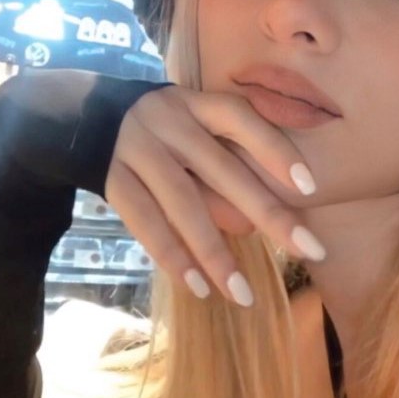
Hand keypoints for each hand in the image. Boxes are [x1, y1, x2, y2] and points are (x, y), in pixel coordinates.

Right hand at [105, 85, 324, 306]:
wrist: (88, 119)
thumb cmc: (167, 132)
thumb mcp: (196, 127)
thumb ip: (227, 158)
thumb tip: (261, 222)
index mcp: (197, 103)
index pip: (240, 119)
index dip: (275, 150)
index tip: (310, 188)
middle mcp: (169, 121)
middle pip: (222, 169)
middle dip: (268, 213)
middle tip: (308, 251)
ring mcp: (137, 148)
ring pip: (183, 202)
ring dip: (215, 252)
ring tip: (244, 294)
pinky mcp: (112, 179)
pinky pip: (145, 221)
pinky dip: (172, 255)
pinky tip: (198, 287)